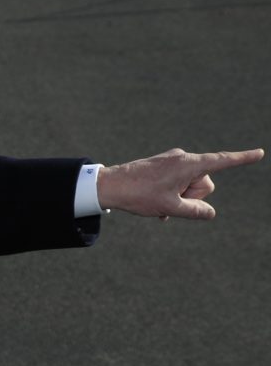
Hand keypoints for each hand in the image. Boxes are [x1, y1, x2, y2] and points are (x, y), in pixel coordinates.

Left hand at [97, 148, 263, 219]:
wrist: (109, 186)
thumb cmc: (139, 195)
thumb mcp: (171, 208)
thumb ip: (196, 211)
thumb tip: (209, 212)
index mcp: (188, 164)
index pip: (222, 161)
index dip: (242, 159)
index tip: (260, 153)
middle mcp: (183, 158)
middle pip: (205, 183)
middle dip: (192, 196)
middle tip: (168, 201)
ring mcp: (172, 161)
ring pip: (190, 186)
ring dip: (179, 198)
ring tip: (158, 203)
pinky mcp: (163, 166)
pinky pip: (177, 184)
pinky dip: (172, 196)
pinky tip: (156, 207)